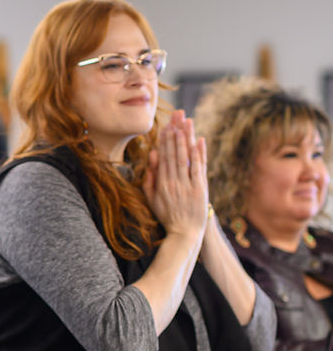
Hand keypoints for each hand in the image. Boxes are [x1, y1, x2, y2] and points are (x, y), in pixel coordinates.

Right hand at [143, 111, 208, 240]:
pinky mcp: (200, 190)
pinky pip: (199, 168)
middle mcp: (174, 182)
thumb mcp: (151, 198)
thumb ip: (150, 178)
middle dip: (175, 134)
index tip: (165, 126)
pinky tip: (199, 141)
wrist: (184, 234)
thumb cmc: (167, 215)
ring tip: (186, 122)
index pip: (163, 157)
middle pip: (174, 153)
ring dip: (186, 139)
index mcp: (161, 183)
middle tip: (176, 117)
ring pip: (186, 158)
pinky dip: (199, 154)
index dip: (164, 140)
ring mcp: (187, 186)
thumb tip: (152, 157)